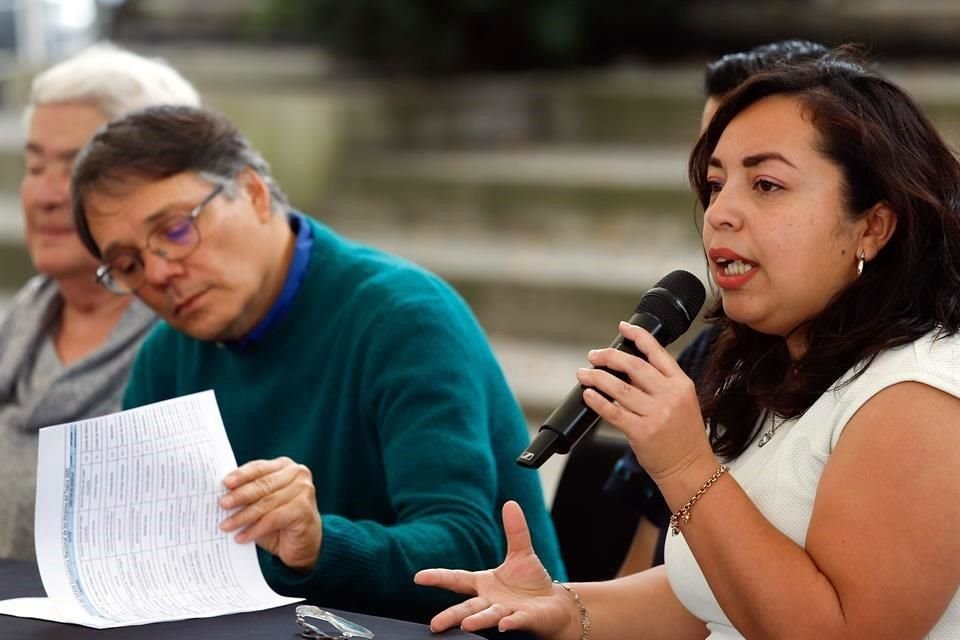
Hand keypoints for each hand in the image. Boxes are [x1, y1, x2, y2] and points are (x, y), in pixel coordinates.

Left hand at [219, 456, 321, 572]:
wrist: (303, 544)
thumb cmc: (279, 521)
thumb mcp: (262, 503)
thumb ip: (249, 496)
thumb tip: (224, 496)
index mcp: (285, 466)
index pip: (259, 467)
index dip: (241, 475)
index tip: (225, 483)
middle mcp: (298, 474)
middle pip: (262, 485)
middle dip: (239, 495)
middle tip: (222, 504)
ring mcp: (304, 490)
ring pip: (266, 503)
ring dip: (243, 516)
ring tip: (226, 525)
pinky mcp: (304, 509)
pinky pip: (273, 519)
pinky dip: (255, 529)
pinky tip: (241, 537)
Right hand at [415, 501, 579, 638]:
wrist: (554, 605)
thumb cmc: (532, 582)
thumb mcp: (521, 553)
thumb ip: (515, 530)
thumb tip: (510, 503)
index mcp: (484, 584)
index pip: (457, 580)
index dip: (438, 578)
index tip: (418, 577)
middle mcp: (490, 601)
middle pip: (467, 608)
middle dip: (451, 616)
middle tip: (434, 624)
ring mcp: (507, 612)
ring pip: (488, 616)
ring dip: (478, 620)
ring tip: (466, 625)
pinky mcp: (525, 619)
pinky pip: (516, 621)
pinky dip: (510, 622)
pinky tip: (504, 624)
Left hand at [576, 322, 713, 480]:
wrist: (690, 468)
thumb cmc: (683, 436)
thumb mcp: (682, 402)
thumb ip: (660, 384)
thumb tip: (626, 368)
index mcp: (681, 384)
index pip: (657, 353)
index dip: (638, 336)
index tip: (623, 327)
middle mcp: (670, 396)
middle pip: (633, 366)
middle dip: (609, 357)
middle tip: (594, 355)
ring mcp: (656, 414)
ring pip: (619, 388)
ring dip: (596, 378)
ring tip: (583, 374)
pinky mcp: (642, 432)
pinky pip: (613, 412)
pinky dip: (597, 401)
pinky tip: (588, 394)